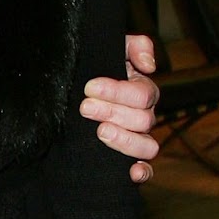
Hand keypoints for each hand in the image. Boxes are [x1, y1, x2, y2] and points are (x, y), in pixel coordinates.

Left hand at [80, 33, 160, 183]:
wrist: (69, 95)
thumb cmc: (93, 71)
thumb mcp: (110, 51)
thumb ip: (133, 46)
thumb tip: (148, 64)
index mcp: (141, 91)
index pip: (142, 93)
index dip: (117, 91)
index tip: (89, 87)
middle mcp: (143, 117)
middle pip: (143, 119)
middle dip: (112, 112)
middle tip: (85, 107)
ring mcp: (138, 139)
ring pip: (148, 145)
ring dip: (125, 140)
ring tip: (100, 132)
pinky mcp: (129, 159)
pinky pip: (146, 170)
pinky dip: (142, 172)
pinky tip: (131, 172)